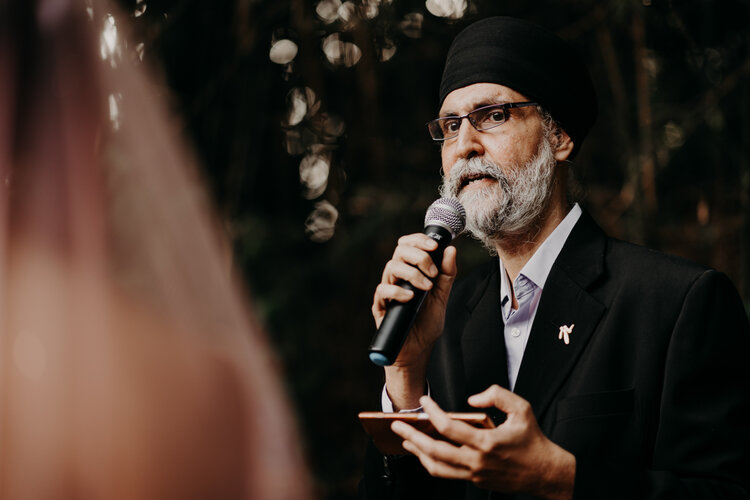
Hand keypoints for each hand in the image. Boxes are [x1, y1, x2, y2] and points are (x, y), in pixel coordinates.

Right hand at [371, 233, 457, 366]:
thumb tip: (451, 250)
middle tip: (432, 272)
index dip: (418, 240)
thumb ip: (447, 274)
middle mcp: (397, 277)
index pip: (408, 245)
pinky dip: (397, 291)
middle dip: (418, 256)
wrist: (418, 350)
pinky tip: (410, 298)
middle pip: (399, 251)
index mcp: (410, 271)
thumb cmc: (427, 323)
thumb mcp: (442, 296)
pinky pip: (382, 290)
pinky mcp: (381, 306)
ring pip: (391, 267)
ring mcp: (388, 290)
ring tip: (427, 287)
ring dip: (412, 273)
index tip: (434, 246)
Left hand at [390, 387, 574, 499]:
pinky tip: (423, 451)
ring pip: (436, 467)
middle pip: (434, 451)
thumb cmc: (532, 440)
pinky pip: (446, 473)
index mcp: (487, 442)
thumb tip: (472, 399)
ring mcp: (474, 473)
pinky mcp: (474, 480)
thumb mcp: (522, 408)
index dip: (432, 413)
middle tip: (397, 424)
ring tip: (405, 439)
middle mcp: (477, 461)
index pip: (450, 428)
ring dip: (417, 452)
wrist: (544, 473)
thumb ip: (497, 395)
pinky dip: (430, 462)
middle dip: (412, 436)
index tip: (424, 401)